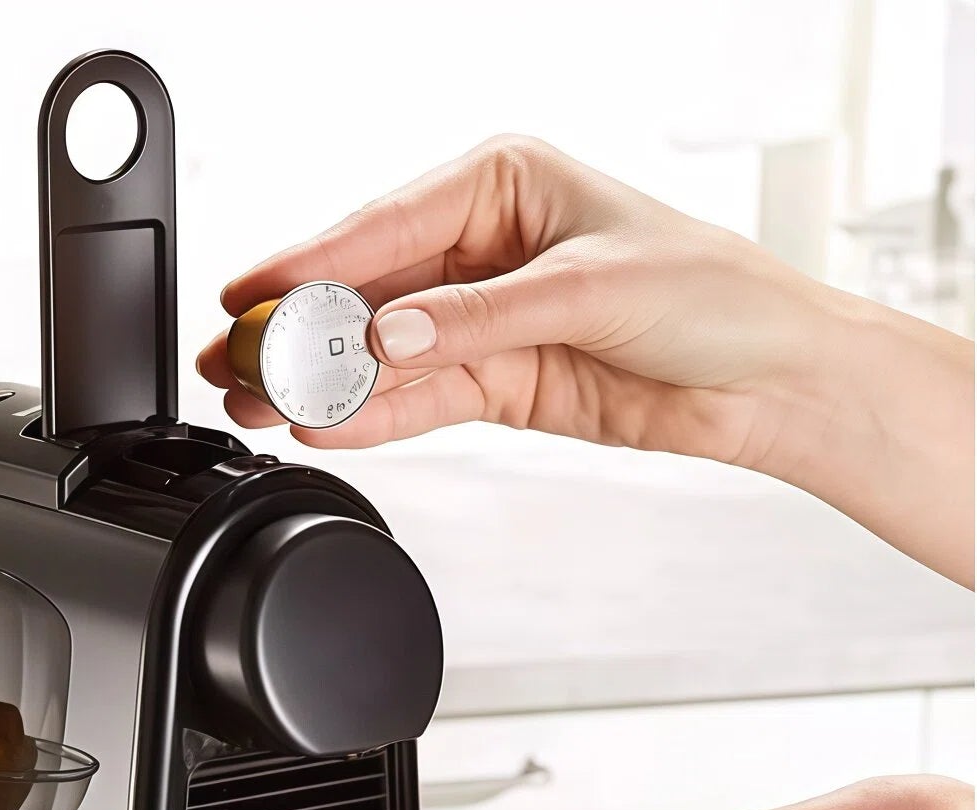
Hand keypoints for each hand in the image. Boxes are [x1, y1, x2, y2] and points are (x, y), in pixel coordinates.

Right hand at [197, 136, 974, 585]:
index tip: (251, 298)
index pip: (386, 226)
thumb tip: (387, 337)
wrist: (773, 382)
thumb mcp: (591, 287)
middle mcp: (481, 249)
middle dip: (299, 331)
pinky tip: (326, 428)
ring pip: (380, 354)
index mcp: (502, 185)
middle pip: (366, 293)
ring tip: (260, 406)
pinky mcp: (494, 383)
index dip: (311, 264)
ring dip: (321, 383)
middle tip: (234, 362)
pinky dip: (374, 418)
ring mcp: (481, 321)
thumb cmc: (715, 296)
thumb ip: (479, 319)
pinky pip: (417, 402)